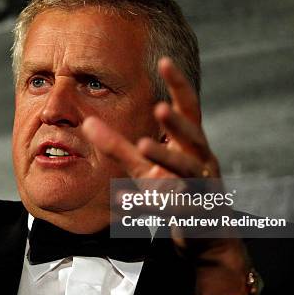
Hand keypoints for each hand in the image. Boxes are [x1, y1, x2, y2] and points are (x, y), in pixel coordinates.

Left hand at [81, 57, 236, 253]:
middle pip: (193, 136)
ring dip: (165, 156)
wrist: (206, 233)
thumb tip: (87, 122)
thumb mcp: (144, 166)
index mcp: (191, 144)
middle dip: (176, 123)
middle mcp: (201, 160)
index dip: (179, 85)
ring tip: (143, 144)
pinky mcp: (194, 213)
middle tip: (159, 108)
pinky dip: (149, 203)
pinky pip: (170, 206)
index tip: (165, 61)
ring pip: (185, 169)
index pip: (189, 109)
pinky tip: (124, 199)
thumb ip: (117, 145)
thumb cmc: (173, 190)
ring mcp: (201, 187)